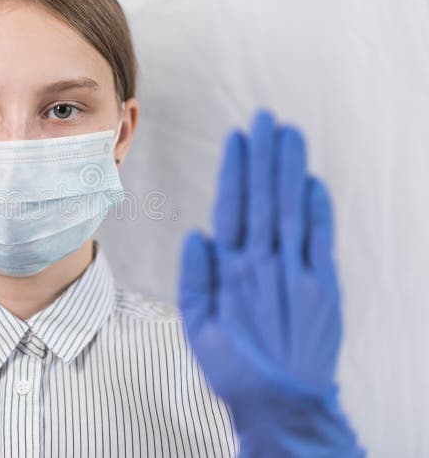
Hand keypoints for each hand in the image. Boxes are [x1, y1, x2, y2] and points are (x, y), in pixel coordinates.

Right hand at [178, 110, 364, 456]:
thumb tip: (197, 233)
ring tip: (291, 134)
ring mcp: (299, 273)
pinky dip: (319, 208)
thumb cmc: (232, 364)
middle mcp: (266, 264)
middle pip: (266, 198)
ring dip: (292, 170)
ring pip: (294, 210)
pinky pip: (321, 239)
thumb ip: (196, 277)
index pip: (233, 207)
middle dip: (266, 155)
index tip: (238, 137)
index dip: (236, 170)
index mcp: (232, 271)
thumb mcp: (196, 325)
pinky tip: (314, 181)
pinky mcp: (325, 287)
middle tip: (268, 118)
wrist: (283, 402)